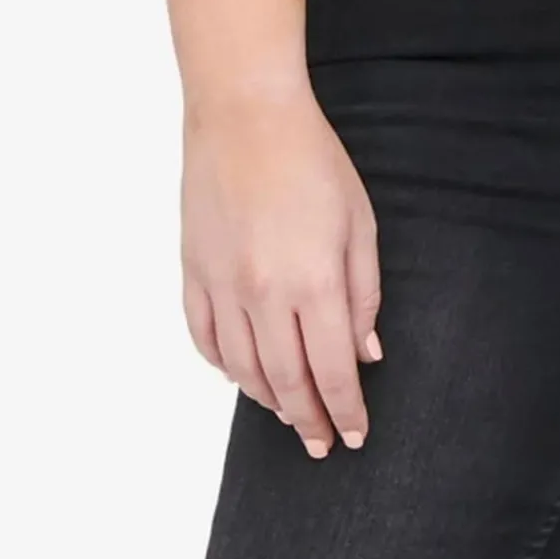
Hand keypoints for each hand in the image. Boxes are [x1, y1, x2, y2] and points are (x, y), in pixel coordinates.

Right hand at [180, 85, 386, 456]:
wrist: (245, 114)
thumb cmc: (313, 159)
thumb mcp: (359, 222)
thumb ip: (364, 293)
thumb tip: (366, 353)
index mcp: (314, 283)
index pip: (332, 372)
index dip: (345, 411)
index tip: (355, 436)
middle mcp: (264, 295)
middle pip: (287, 382)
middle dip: (309, 420)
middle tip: (323, 444)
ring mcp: (222, 286)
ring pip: (242, 370)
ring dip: (268, 400)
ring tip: (288, 414)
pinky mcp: (193, 272)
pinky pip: (205, 338)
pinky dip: (224, 366)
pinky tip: (241, 374)